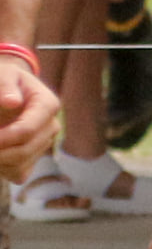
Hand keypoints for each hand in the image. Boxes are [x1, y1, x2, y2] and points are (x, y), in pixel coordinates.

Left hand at [0, 60, 57, 183]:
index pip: (27, 130)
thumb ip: (6, 86)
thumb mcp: (3, 74)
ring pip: (20, 165)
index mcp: (48, 105)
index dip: (3, 138)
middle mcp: (51, 127)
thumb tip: (12, 102)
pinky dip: (2, 169)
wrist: (9, 91)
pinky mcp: (34, 157)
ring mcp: (45, 144)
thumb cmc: (4, 79)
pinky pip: (19, 174)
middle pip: (24, 150)